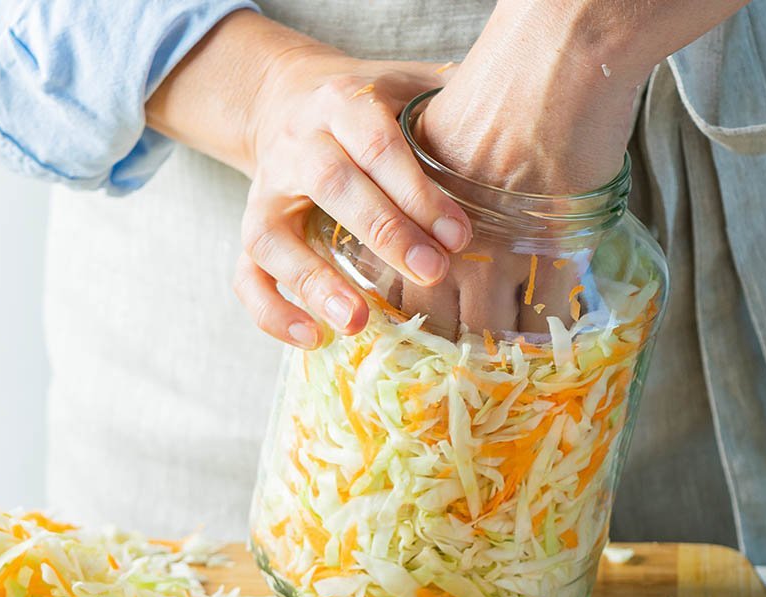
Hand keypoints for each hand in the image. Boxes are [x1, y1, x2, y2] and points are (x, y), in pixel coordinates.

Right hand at [147, 12, 471, 347]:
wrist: (288, 96)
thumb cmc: (373, 104)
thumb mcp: (409, 85)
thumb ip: (451, 103)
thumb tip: (520, 129)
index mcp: (341, 102)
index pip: (376, 143)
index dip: (416, 191)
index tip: (459, 236)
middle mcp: (296, 143)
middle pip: (331, 185)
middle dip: (383, 233)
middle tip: (430, 274)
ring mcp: (266, 191)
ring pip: (274, 236)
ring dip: (314, 281)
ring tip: (356, 323)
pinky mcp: (251, 229)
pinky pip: (245, 275)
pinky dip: (272, 311)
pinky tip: (313, 340)